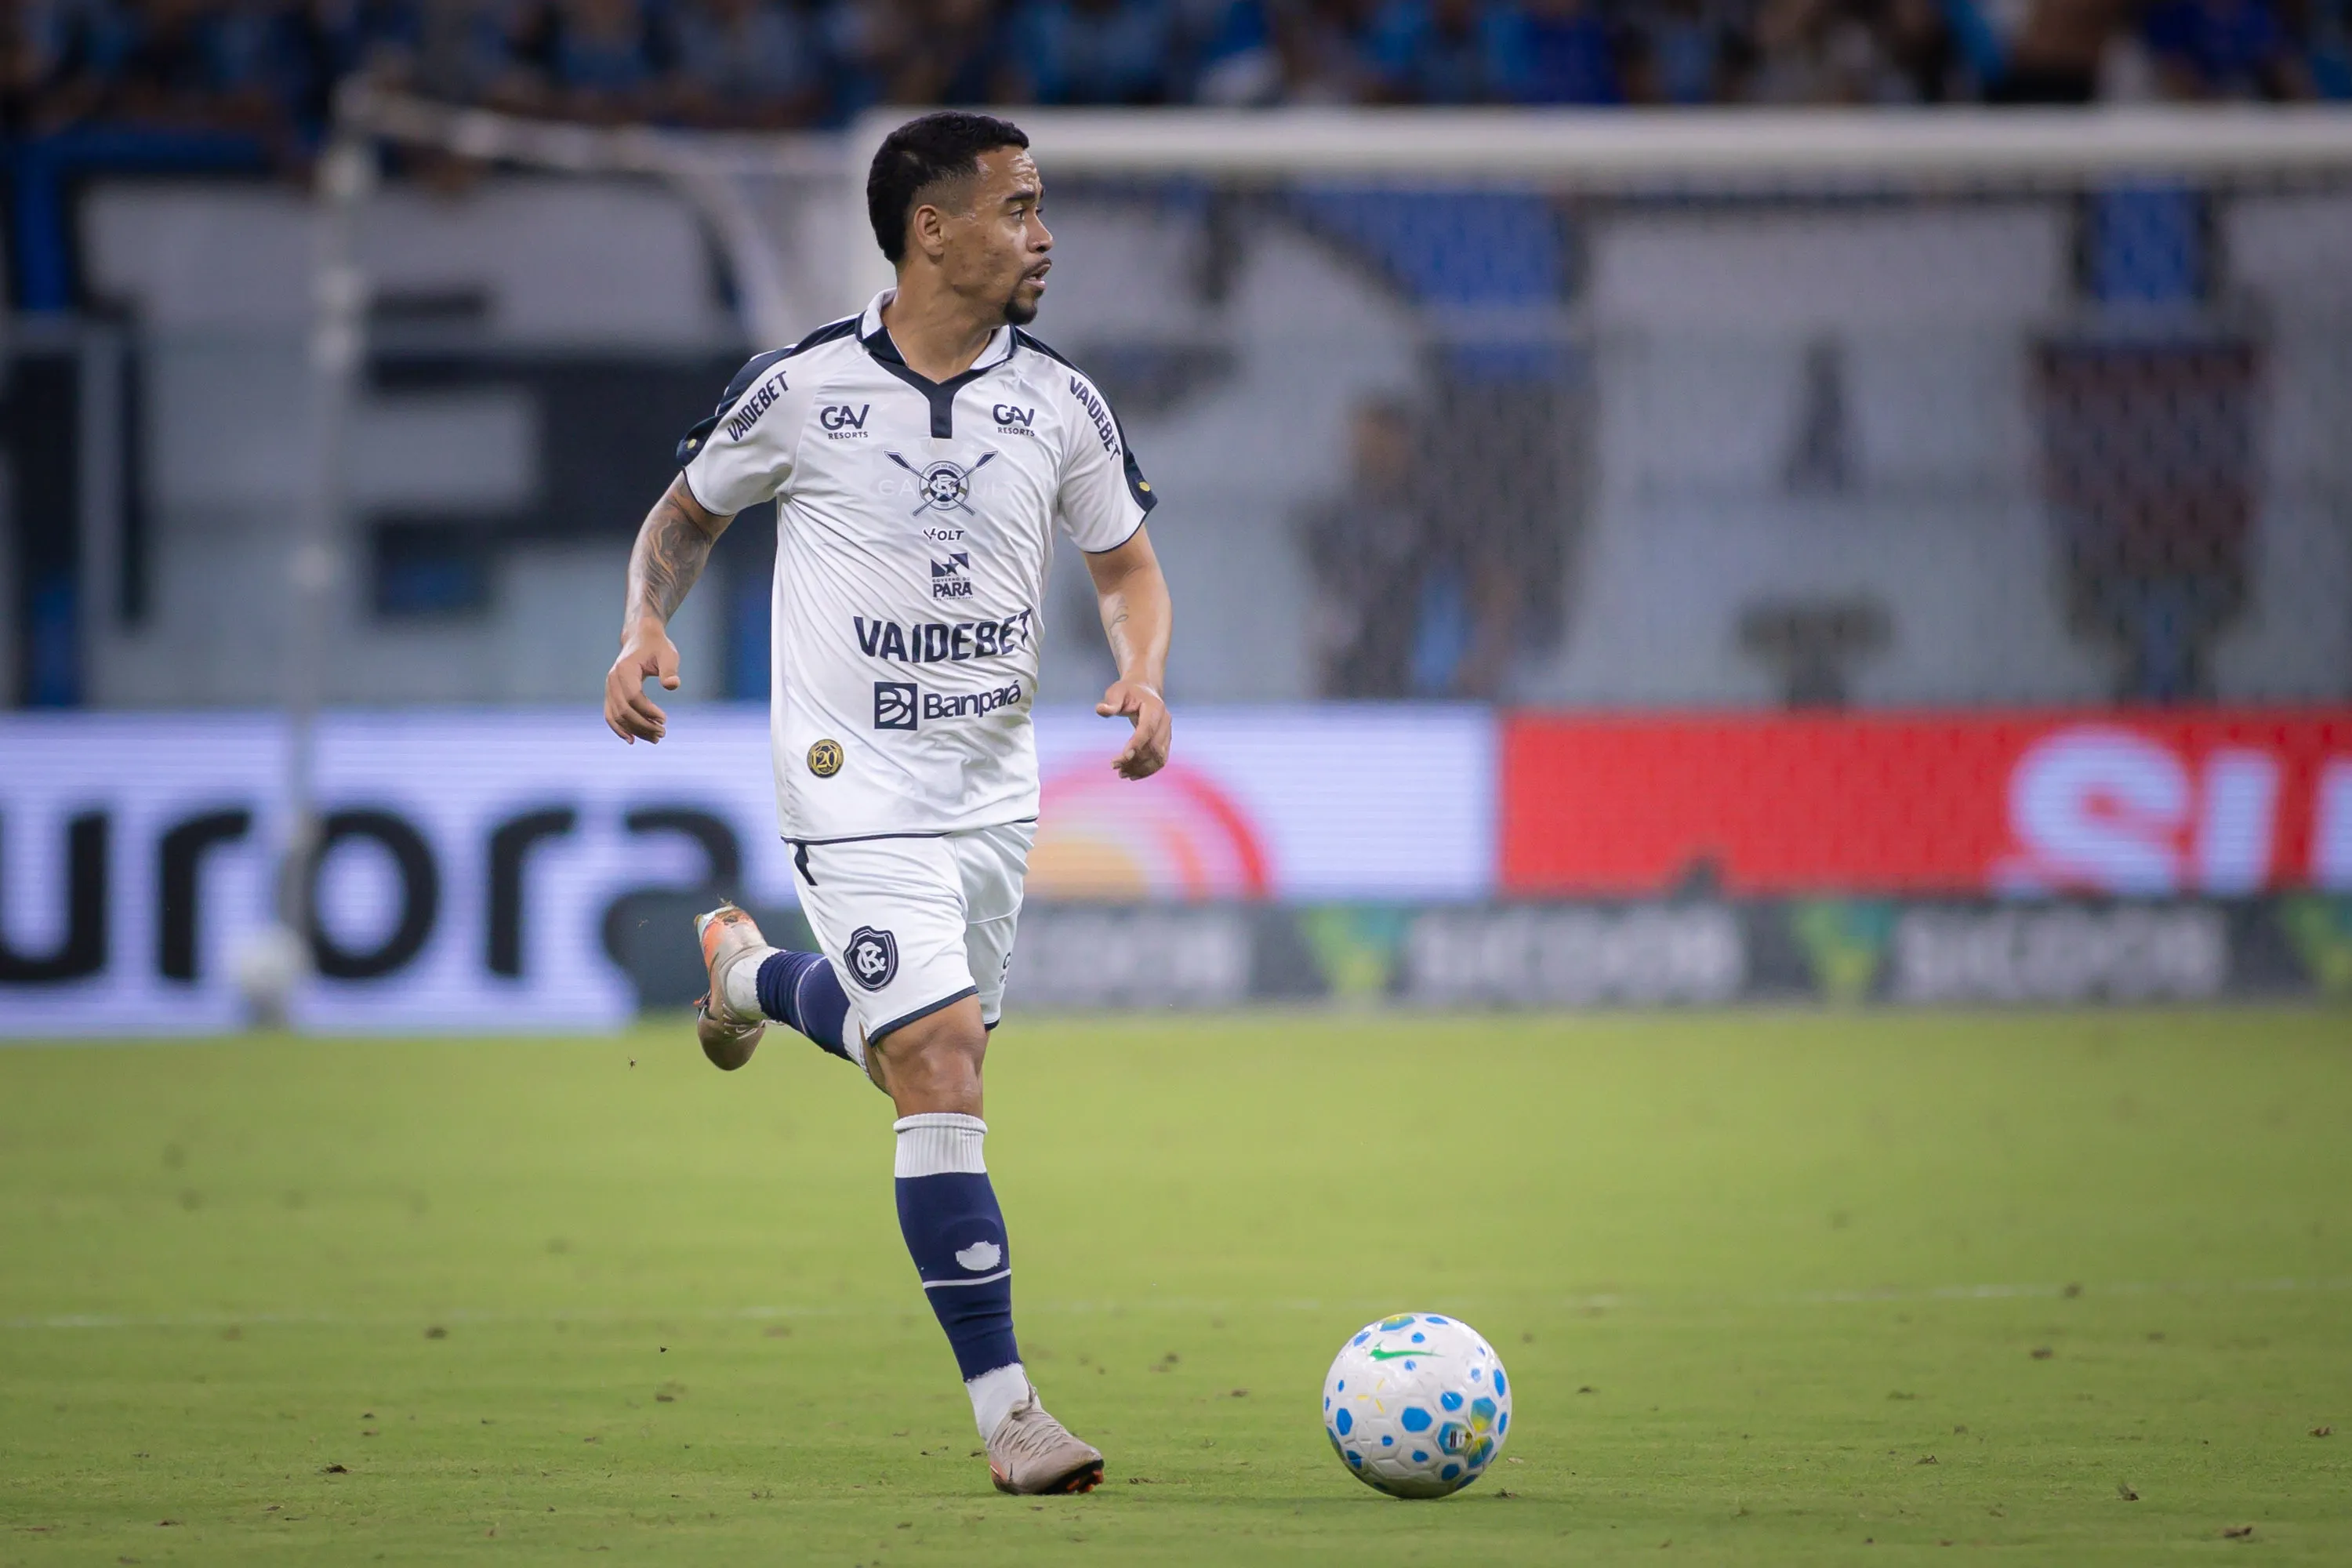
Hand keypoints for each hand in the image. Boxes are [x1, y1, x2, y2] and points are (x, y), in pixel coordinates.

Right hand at [605, 618, 679, 742]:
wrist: (641, 638)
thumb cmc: (657, 646)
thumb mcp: (668, 654)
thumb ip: (670, 670)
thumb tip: (672, 685)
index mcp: (625, 669)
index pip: (633, 697)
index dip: (648, 711)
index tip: (665, 719)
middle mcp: (613, 679)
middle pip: (624, 710)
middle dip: (643, 725)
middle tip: (663, 733)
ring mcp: (609, 687)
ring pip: (617, 715)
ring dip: (634, 730)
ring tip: (655, 738)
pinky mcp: (611, 693)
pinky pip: (610, 714)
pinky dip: (619, 728)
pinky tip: (632, 740)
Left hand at [1096, 679, 1169, 779]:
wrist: (1144, 690)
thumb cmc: (1128, 691)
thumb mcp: (1116, 692)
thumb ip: (1110, 702)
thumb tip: (1101, 709)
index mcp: (1155, 708)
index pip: (1147, 730)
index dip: (1136, 744)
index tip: (1122, 758)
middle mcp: (1165, 721)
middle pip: (1154, 746)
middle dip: (1135, 760)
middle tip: (1115, 767)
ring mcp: (1168, 732)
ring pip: (1159, 757)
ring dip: (1141, 769)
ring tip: (1122, 774)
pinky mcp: (1166, 741)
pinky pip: (1160, 760)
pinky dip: (1148, 770)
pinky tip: (1133, 776)